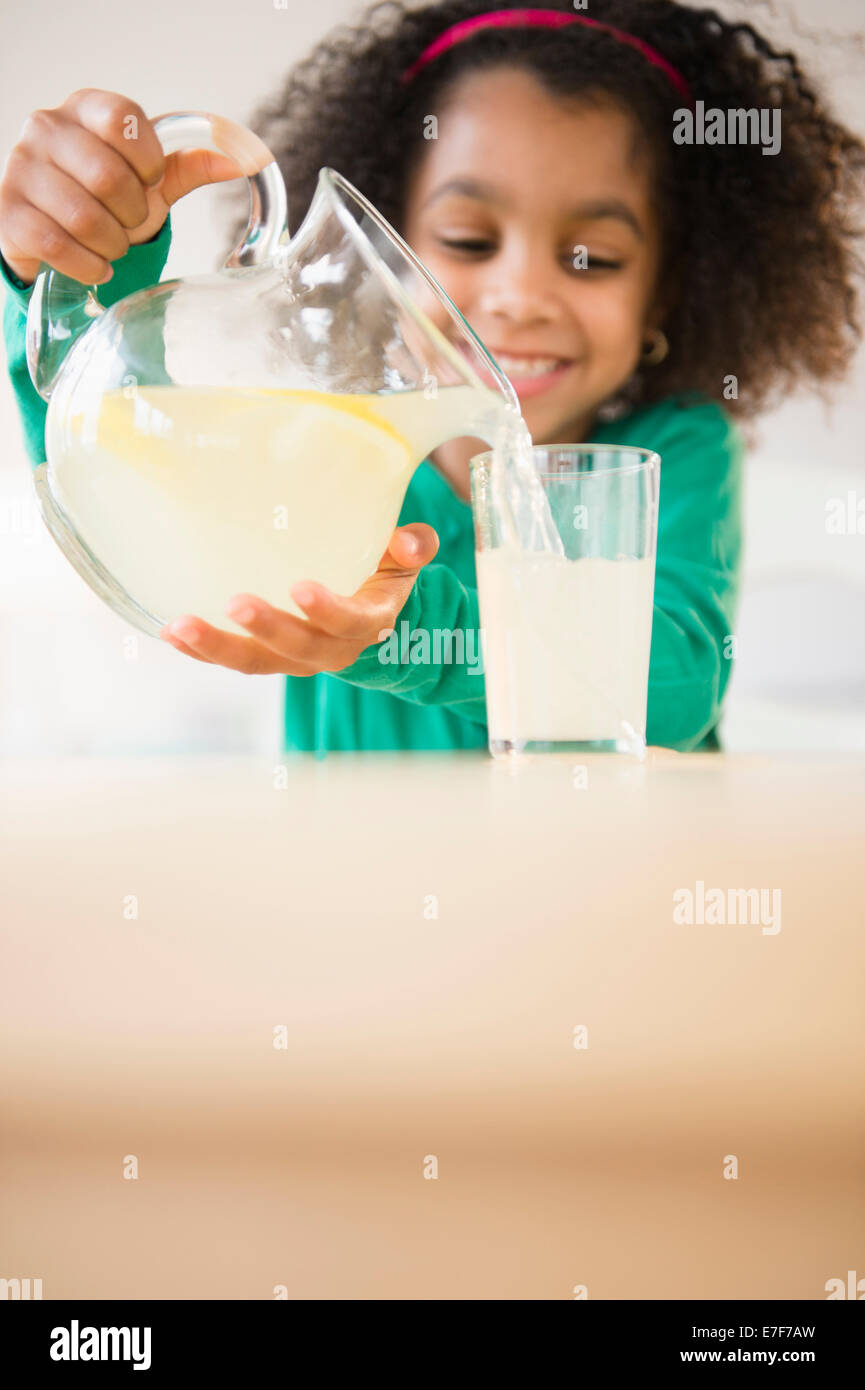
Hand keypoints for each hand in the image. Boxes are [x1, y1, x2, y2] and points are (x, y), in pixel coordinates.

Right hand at [0, 88, 239, 285]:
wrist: (55, 234)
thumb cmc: (105, 199)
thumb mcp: (148, 180)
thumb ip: (189, 165)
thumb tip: (242, 160)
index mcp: (86, 109)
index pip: (125, 121)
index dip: (148, 163)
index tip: (149, 182)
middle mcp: (47, 127)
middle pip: (107, 176)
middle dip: (131, 214)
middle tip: (129, 223)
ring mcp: (21, 168)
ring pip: (83, 215)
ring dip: (111, 243)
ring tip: (110, 245)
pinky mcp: (9, 212)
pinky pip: (57, 244)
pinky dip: (88, 265)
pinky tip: (95, 265)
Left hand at [158, 523, 439, 674]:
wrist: (368, 616)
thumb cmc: (383, 575)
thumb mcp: (404, 559)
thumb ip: (413, 546)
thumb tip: (410, 541)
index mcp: (368, 622)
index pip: (351, 623)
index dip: (327, 611)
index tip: (302, 588)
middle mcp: (330, 649)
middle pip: (298, 648)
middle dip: (267, 629)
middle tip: (236, 603)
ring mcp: (294, 658)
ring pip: (257, 662)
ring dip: (218, 647)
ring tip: (181, 626)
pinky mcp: (266, 657)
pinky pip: (234, 660)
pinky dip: (202, 651)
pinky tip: (170, 632)